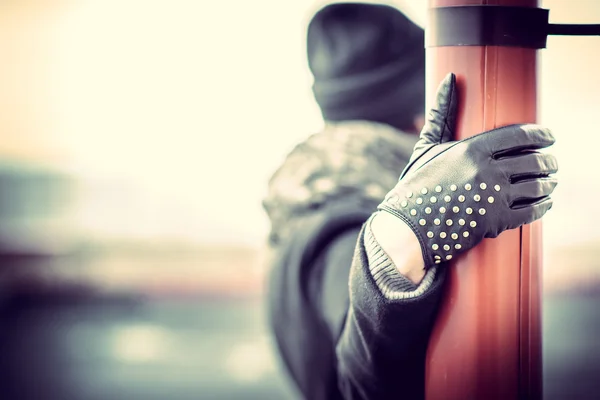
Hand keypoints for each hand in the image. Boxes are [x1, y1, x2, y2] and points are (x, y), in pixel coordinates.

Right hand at [378, 73, 557, 267]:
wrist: (407, 227)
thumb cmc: (416, 185)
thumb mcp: (427, 147)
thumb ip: (441, 114)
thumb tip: (448, 78)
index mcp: (471, 149)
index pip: (518, 135)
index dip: (540, 135)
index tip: (549, 137)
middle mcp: (486, 171)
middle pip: (533, 161)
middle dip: (548, 161)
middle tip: (551, 162)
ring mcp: (492, 198)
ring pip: (536, 186)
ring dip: (549, 183)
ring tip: (550, 182)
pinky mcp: (495, 223)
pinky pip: (531, 212)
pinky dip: (543, 206)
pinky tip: (545, 202)